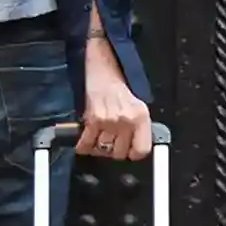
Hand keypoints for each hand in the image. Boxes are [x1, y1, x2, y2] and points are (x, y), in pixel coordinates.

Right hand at [75, 34, 151, 160]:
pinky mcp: (92, 119)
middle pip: (119, 153)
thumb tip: (135, 150)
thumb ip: (139, 129)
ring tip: (99, 139)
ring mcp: (109, 120)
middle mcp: (126, 120)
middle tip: (112, 143)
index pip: (141, 150)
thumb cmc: (120, 89)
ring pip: (103, 150)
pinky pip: (86, 144)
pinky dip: (84, 146)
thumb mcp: (139, 107)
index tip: (129, 152)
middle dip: (114, 151)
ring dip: (99, 148)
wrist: (103, 71)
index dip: (134, 154)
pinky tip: (86, 143)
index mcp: (141, 117)